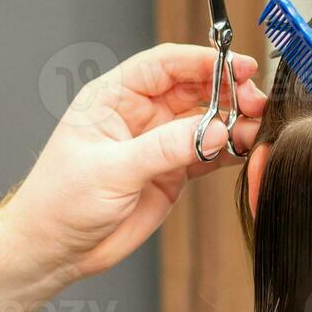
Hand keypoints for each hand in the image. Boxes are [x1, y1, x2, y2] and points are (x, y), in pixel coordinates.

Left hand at [0, 44, 264, 279]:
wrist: (54, 250)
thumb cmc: (61, 203)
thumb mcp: (112, 170)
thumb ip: (164, 149)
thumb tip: (214, 130)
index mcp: (114, 97)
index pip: (165, 65)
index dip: (203, 62)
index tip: (237, 67)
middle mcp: (139, 115)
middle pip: (194, 88)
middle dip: (228, 91)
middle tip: (256, 103)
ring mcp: (157, 144)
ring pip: (206, 121)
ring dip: (234, 122)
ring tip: (257, 130)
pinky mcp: (171, 173)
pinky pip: (208, 153)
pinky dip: (230, 151)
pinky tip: (248, 150)